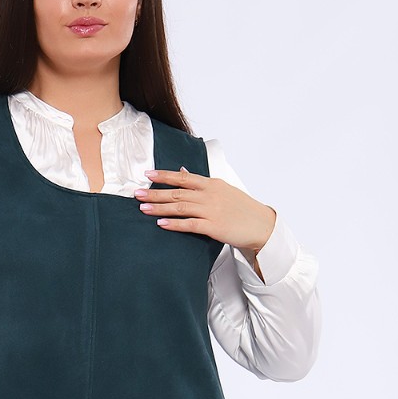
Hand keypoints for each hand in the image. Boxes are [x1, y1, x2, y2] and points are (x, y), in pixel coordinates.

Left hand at [134, 167, 275, 256]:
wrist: (261, 225)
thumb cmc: (241, 208)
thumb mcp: (222, 189)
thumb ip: (201, 182)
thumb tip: (182, 172)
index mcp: (211, 184)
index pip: (183, 177)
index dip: (164, 176)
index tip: (148, 175)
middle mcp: (209, 195)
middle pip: (177, 192)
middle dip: (155, 192)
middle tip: (136, 193)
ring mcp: (211, 210)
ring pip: (180, 207)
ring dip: (160, 207)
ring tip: (143, 208)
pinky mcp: (213, 226)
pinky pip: (189, 224)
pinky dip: (174, 223)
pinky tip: (161, 223)